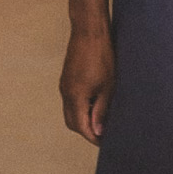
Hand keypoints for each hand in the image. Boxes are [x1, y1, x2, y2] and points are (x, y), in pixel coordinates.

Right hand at [60, 27, 114, 144]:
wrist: (89, 31)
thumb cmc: (102, 57)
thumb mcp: (108, 86)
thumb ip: (101, 110)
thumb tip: (98, 130)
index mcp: (75, 96)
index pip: (81, 127)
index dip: (93, 137)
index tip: (106, 142)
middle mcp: (66, 92)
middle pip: (72, 122)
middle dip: (86, 131)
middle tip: (104, 133)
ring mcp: (64, 84)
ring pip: (70, 111)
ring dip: (83, 119)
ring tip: (102, 119)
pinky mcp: (67, 78)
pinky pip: (70, 100)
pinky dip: (80, 107)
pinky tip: (95, 103)